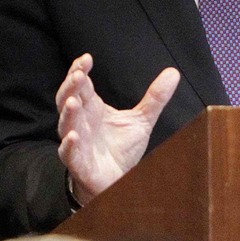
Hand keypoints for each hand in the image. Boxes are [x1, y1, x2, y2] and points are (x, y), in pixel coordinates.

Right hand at [55, 54, 180, 203]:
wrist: (117, 182)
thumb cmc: (122, 149)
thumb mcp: (141, 120)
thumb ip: (155, 98)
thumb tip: (174, 72)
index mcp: (92, 108)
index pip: (82, 85)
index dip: (80, 71)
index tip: (87, 58)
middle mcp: (81, 122)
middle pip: (68, 98)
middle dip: (71, 86)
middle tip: (79, 74)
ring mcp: (77, 141)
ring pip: (65, 123)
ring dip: (67, 113)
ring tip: (73, 101)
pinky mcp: (78, 162)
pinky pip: (68, 152)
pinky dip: (68, 145)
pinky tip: (73, 136)